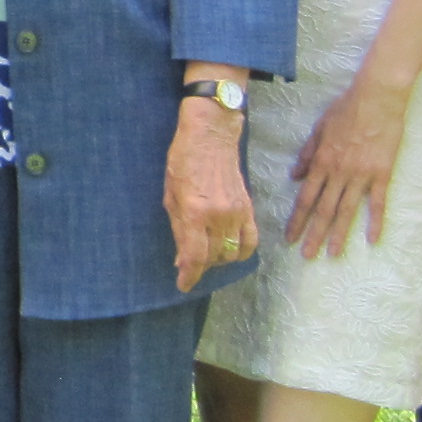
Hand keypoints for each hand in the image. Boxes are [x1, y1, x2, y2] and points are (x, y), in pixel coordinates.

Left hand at [166, 99, 257, 292]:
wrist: (211, 136)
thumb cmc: (183, 160)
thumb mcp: (170, 195)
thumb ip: (178, 228)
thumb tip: (181, 258)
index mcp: (195, 212)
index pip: (195, 257)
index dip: (189, 276)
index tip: (183, 285)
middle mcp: (219, 217)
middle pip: (214, 258)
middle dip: (200, 266)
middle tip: (189, 264)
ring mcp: (237, 213)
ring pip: (232, 253)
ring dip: (218, 260)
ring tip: (207, 254)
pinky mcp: (248, 208)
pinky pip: (251, 241)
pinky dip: (241, 252)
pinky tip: (229, 251)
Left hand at [285, 77, 405, 260]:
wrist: (376, 97)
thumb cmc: (346, 109)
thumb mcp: (319, 128)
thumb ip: (307, 154)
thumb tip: (295, 176)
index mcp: (321, 162)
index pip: (305, 198)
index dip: (296, 219)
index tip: (289, 237)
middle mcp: (338, 172)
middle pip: (323, 209)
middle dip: (313, 234)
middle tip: (306, 255)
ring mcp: (361, 174)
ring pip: (347, 210)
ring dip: (338, 234)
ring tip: (332, 254)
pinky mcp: (381, 173)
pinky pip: (377, 202)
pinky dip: (375, 222)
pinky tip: (372, 239)